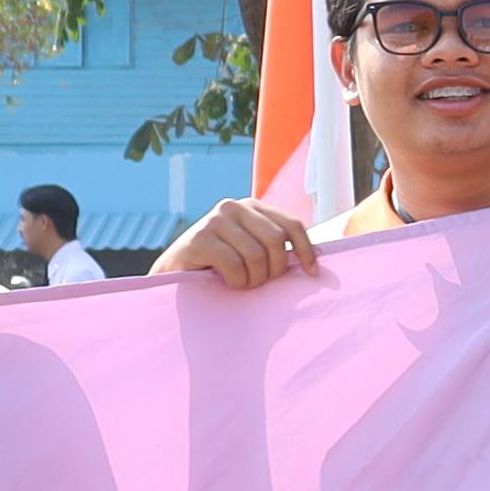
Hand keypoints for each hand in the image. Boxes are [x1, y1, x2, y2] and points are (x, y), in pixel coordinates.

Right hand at [152, 196, 319, 292]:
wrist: (174, 275)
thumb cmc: (219, 266)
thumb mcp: (251, 250)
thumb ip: (275, 248)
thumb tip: (315, 264)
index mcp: (252, 207)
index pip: (292, 224)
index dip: (306, 250)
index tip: (312, 273)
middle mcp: (234, 207)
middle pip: (277, 241)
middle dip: (275, 269)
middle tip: (261, 282)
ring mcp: (215, 220)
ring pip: (257, 255)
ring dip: (254, 279)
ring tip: (242, 283)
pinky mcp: (199, 238)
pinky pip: (234, 265)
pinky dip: (237, 282)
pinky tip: (228, 283)